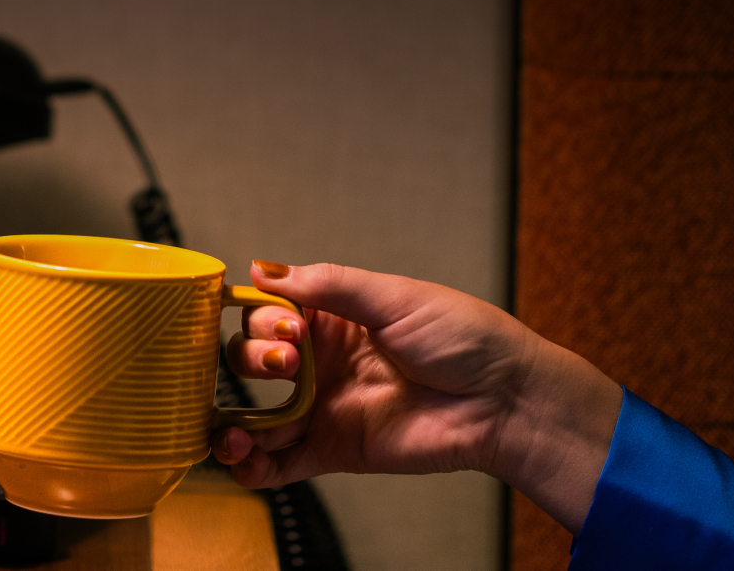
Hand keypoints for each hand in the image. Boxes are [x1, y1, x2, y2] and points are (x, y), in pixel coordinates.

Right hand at [214, 261, 623, 531]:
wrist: (503, 401)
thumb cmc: (464, 339)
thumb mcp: (394, 297)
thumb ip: (327, 285)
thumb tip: (261, 268)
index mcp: (331, 317)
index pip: (266, 312)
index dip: (260, 317)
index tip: (284, 324)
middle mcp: (319, 362)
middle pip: (250, 359)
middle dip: (253, 358)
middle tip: (290, 361)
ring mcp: (321, 409)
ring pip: (252, 414)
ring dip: (230, 418)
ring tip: (237, 428)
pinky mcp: (330, 452)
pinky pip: (276, 463)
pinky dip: (249, 465)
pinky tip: (241, 457)